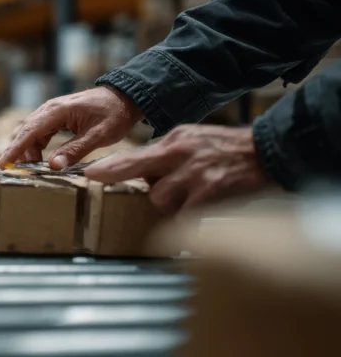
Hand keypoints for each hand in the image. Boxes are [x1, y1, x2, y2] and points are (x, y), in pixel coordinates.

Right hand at [0, 86, 143, 169]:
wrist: (125, 97)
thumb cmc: (114, 114)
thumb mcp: (97, 136)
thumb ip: (74, 151)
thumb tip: (53, 167)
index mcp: (57, 111)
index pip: (29, 132)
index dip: (15, 150)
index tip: (2, 164)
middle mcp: (50, 109)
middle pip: (25, 132)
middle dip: (18, 152)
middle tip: (14, 172)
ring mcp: (52, 112)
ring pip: (31, 133)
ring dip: (29, 151)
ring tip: (33, 168)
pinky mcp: (57, 117)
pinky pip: (40, 132)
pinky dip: (37, 146)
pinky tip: (42, 159)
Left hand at [84, 125, 276, 213]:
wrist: (264, 152)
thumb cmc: (224, 147)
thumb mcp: (190, 139)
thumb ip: (165, 153)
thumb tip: (141, 170)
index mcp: (173, 141)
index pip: (135, 156)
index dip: (112, 168)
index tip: (91, 174)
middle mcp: (180, 155)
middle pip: (144, 178)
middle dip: (144, 189)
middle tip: (152, 189)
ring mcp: (195, 175)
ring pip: (161, 200)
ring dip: (171, 204)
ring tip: (192, 195)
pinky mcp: (210, 194)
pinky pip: (186, 215)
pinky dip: (190, 217)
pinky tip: (202, 208)